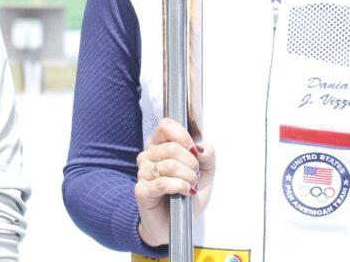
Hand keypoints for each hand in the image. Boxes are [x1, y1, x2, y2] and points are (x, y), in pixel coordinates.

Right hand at [134, 118, 214, 247]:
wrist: (178, 224)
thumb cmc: (187, 194)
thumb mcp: (205, 173)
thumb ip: (208, 155)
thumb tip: (203, 146)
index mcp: (160, 146)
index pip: (165, 125)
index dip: (183, 136)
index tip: (194, 151)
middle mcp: (148, 156)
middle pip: (171, 148)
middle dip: (192, 163)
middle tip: (195, 176)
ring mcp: (142, 173)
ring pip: (169, 165)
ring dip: (188, 177)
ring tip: (190, 186)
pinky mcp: (142, 191)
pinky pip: (163, 182)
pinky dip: (180, 187)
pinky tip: (186, 192)